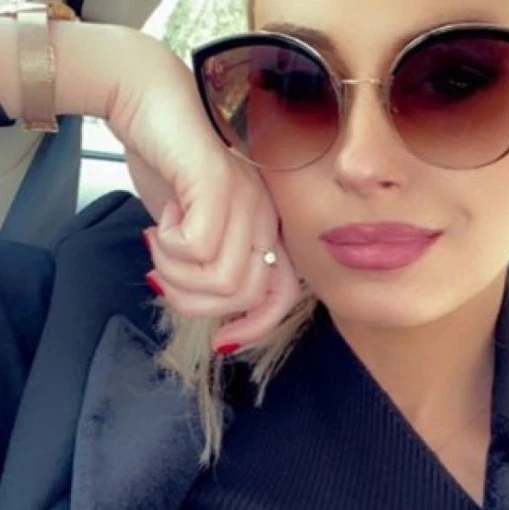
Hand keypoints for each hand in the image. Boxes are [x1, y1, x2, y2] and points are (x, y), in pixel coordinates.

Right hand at [105, 31, 300, 350]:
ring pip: (224, 280)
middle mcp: (266, 213)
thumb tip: (198, 306)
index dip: (257, 327)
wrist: (146, 100)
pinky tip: (162, 215)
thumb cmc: (169, 161)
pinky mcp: (219, 183)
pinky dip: (168, 246)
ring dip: (175, 272)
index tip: (221, 340)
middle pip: (248, 296)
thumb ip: (206, 262)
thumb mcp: (193, 224)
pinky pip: (198, 249)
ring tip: (160, 238)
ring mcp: (248, 197)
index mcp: (266, 225)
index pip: (284, 294)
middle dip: (196, 300)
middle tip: (164, 269)